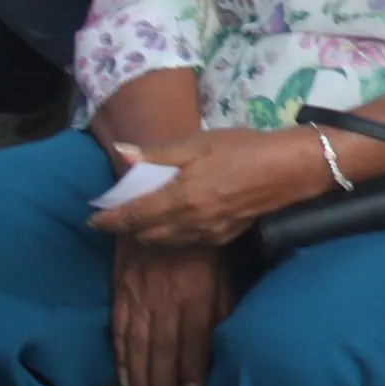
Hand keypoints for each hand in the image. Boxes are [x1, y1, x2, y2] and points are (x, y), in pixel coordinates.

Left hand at [91, 129, 325, 249]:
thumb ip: (159, 153)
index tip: (92, 218)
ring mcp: (206, 234)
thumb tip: (122, 153)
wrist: (291, 168)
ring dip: (147, 233)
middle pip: (143, 234)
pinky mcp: (222, 238)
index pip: (130, 216)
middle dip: (126, 227)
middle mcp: (188, 223)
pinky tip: (177, 220)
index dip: (107, 219)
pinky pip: (185, 242)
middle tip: (118, 214)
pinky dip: (171, 235)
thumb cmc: (244, 148)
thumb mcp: (200, 142)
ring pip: (163, 242)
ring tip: (144, 218)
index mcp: (179, 197)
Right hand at [111, 238, 231, 385]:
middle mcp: (166, 299)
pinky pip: (119, 329)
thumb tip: (220, 341)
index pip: (194, 340)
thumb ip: (223, 306)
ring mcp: (139, 296)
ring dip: (138, 377)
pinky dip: (120, 355)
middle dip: (161, 383)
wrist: (161, 206)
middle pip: (162, 349)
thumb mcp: (224, 270)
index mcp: (196, 292)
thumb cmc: (203, 241)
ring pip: (138, 345)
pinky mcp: (121, 291)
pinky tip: (122, 376)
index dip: (192, 371)